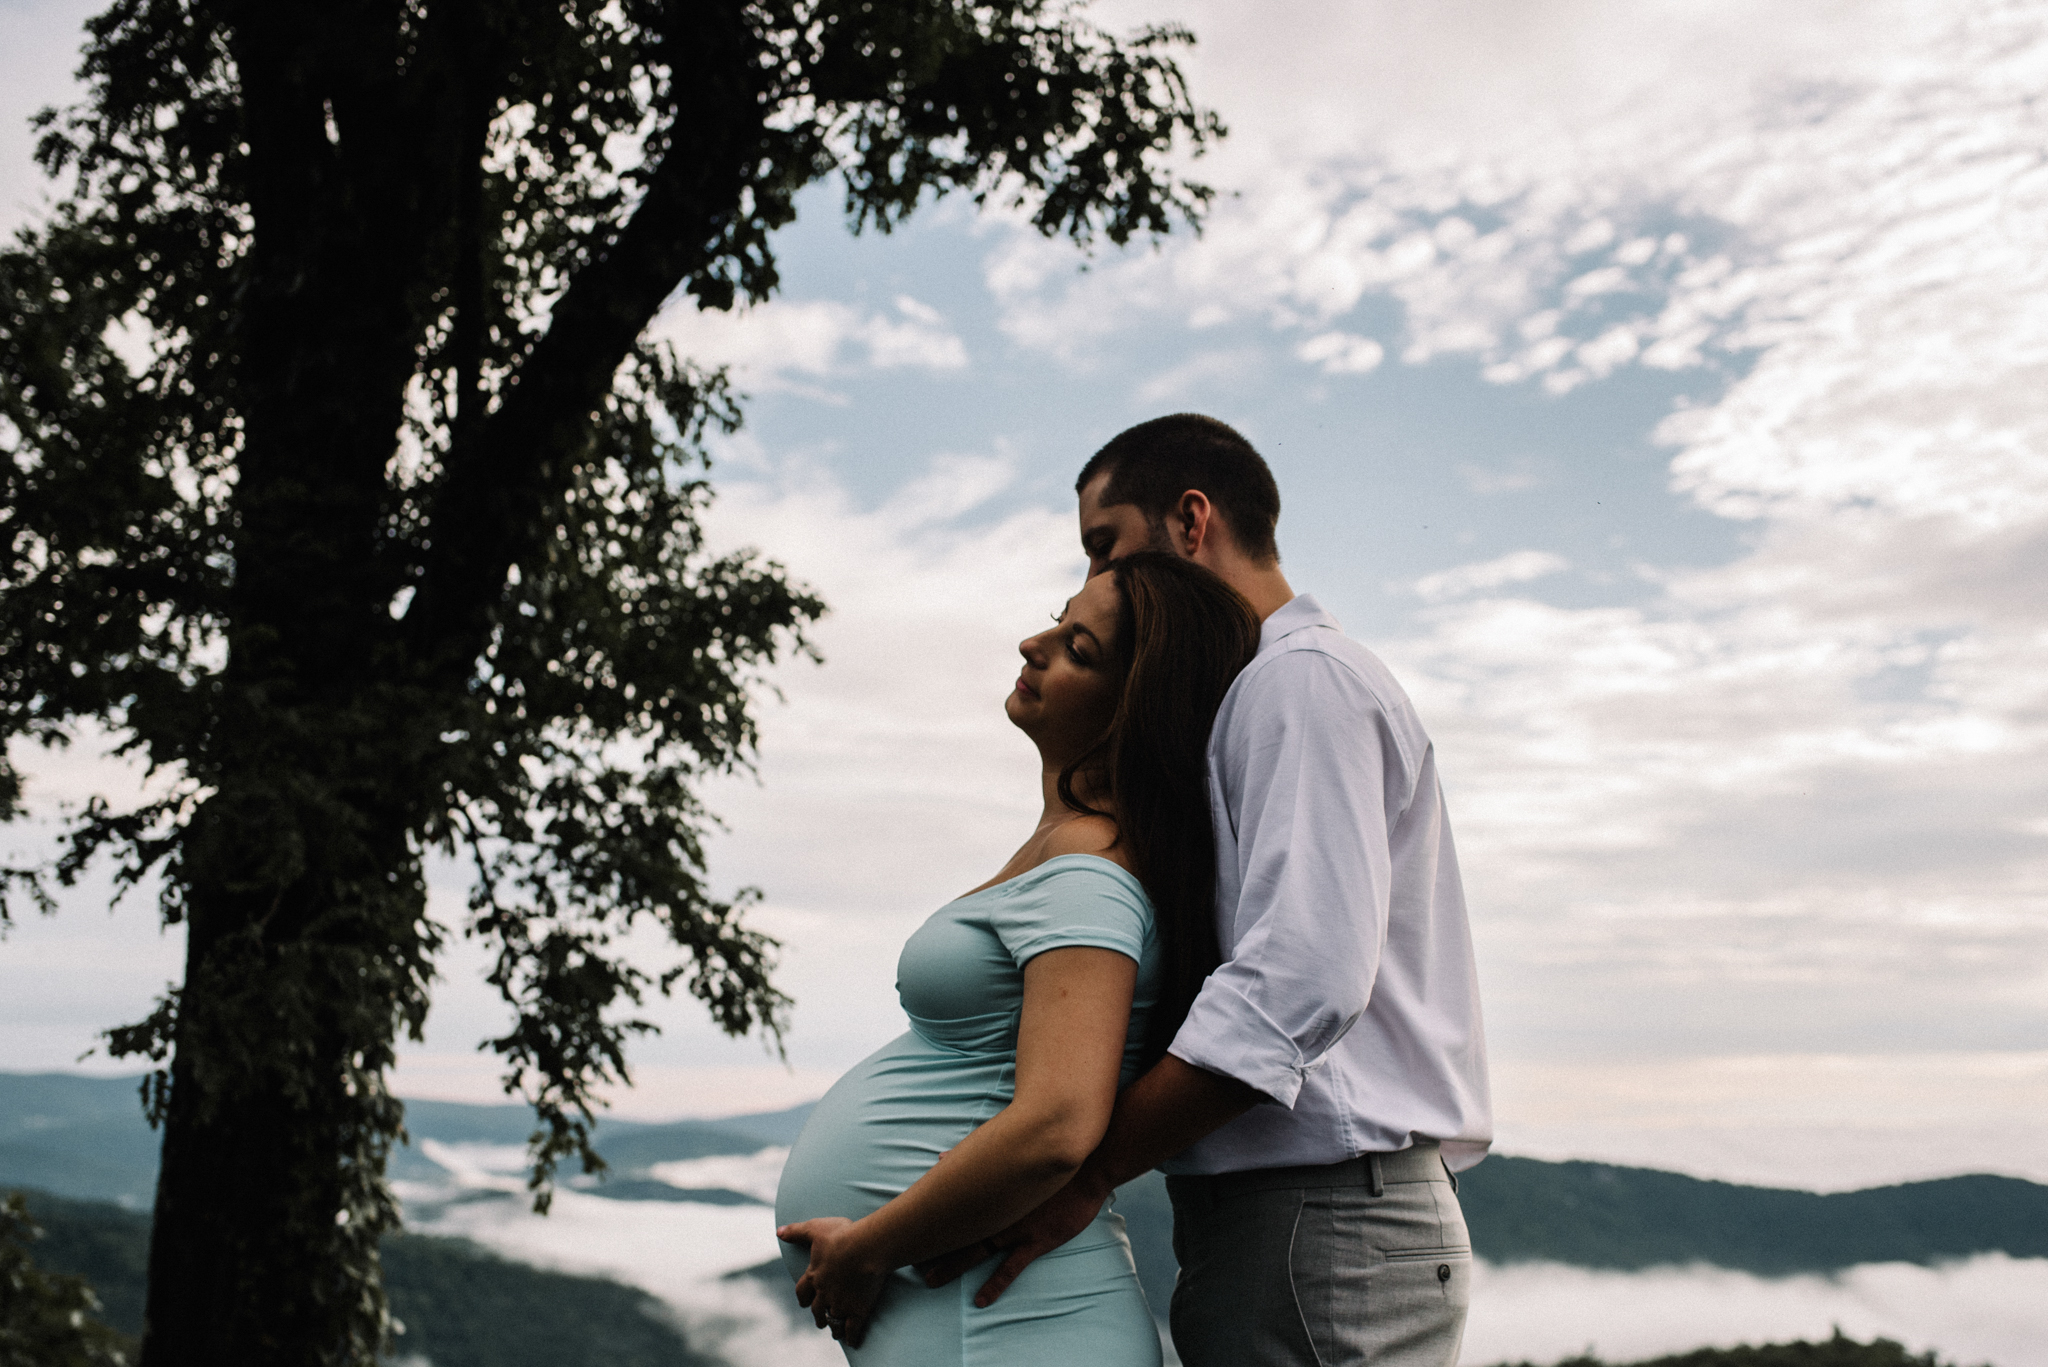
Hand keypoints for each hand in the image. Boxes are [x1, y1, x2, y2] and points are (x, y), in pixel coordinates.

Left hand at [778, 1217, 889, 1346]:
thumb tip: (779, 1232)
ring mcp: (841, 1304)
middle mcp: (824, 1293)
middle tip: (819, 1320)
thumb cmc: (841, 1236)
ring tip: (835, 1332)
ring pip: (833, 1320)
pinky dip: (850, 1337)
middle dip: (818, 1315)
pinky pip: (852, 1329)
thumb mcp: (816, 1228)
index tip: (804, 1302)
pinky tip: (851, 1341)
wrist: (865, 1248)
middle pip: (817, 1309)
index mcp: (814, 1276)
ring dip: (832, 1327)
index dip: (803, 1297)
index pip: (803, 1291)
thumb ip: (797, 1231)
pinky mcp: (858, 1310)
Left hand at [917, 1172, 1107, 1307]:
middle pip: (959, 1231)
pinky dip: (995, 1284)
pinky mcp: (1036, 1241)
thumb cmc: (1046, 1158)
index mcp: (991, 1191)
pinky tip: (980, 1300)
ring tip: (931, 1280)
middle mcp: (998, 1210)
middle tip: (912, 1263)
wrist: (1086, 1169)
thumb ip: (972, 1160)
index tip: (911, 1231)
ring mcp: (1016, 1228)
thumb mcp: (1010, 1154)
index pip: (954, 1207)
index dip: (932, 1220)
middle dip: (935, 1247)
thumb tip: (941, 1157)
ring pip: (977, 1250)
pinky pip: (1011, 1267)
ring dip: (953, 1265)